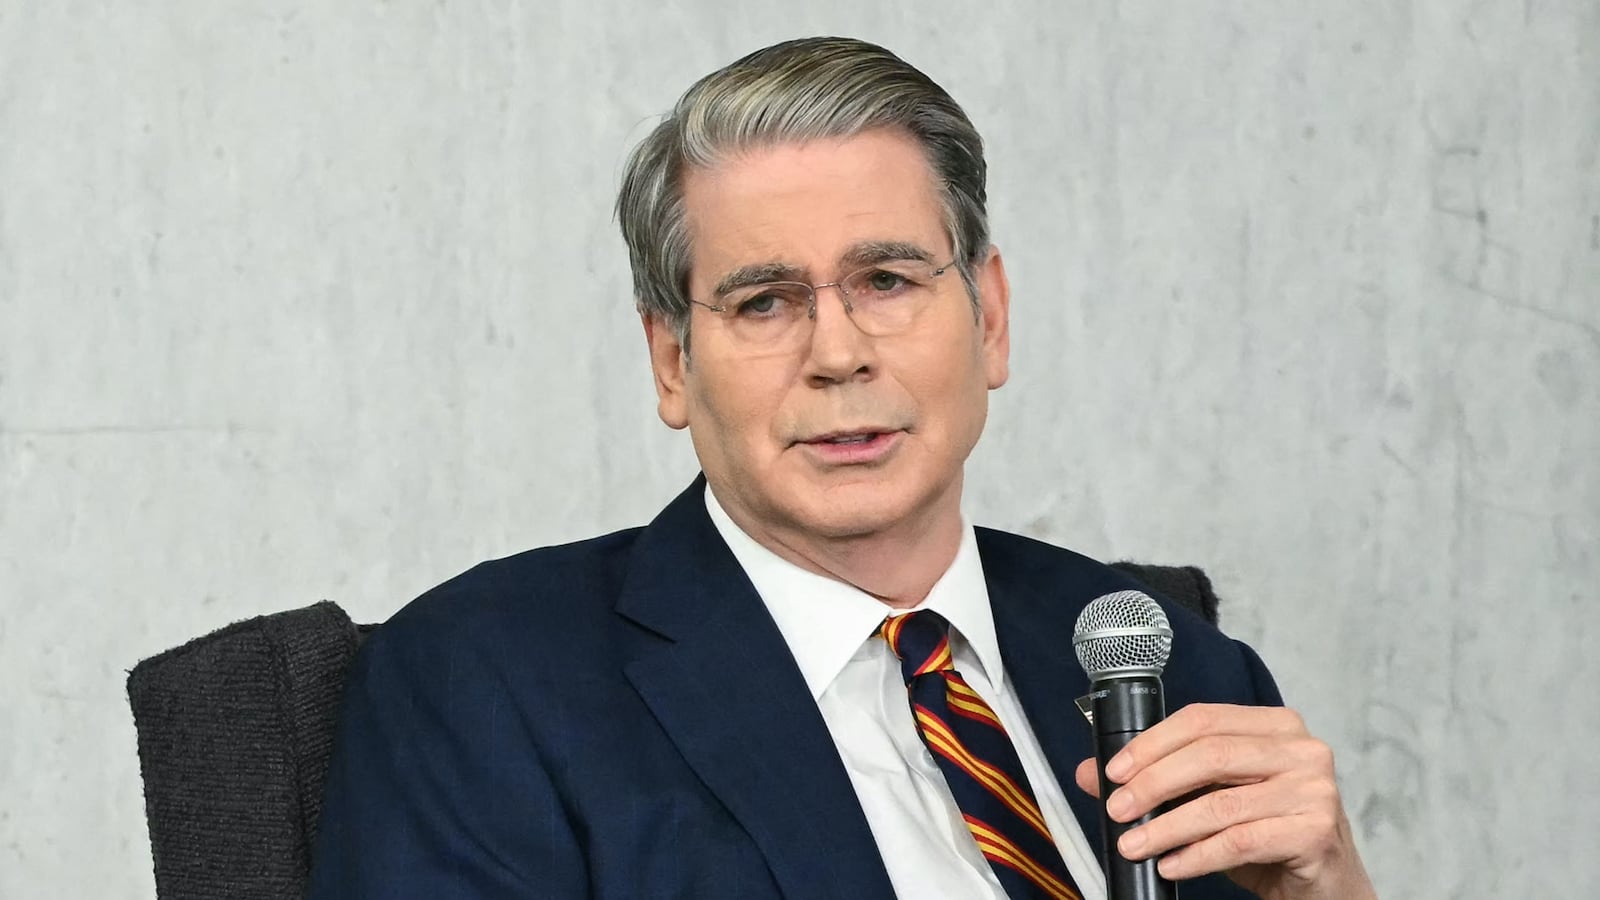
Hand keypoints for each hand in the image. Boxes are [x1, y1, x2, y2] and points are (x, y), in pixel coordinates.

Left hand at [1073, 704, 1374, 899]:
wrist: (1326, 886)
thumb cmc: (1271, 836)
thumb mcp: (1212, 800)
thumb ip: (1160, 781)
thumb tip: (1092, 773)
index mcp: (1276, 726)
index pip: (1203, 719)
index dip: (1152, 743)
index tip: (1114, 770)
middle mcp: (1301, 750)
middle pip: (1210, 755)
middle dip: (1153, 783)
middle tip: (1118, 809)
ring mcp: (1314, 790)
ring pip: (1222, 803)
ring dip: (1168, 826)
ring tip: (1135, 844)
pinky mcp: (1315, 832)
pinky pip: (1241, 841)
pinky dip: (1198, 855)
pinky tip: (1172, 864)